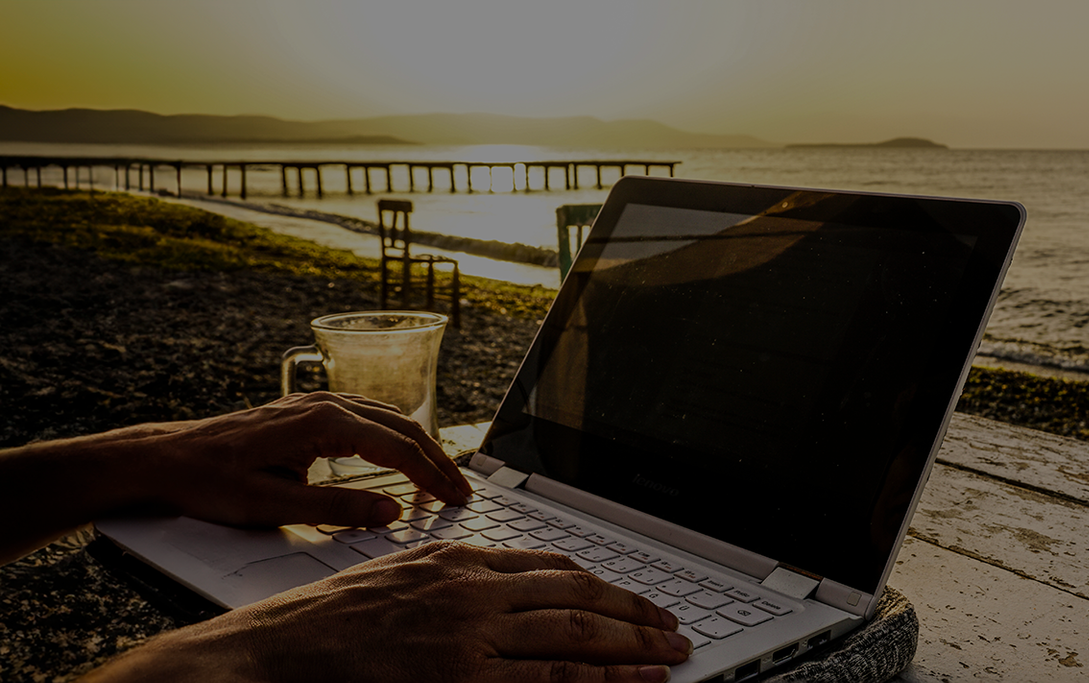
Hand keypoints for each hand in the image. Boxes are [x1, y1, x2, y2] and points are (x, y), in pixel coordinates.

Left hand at [0, 392, 473, 562]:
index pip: (397, 446)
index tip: (455, 498)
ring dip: (419, 445)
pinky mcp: (306, 410)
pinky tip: (401, 453)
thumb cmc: (209, 480)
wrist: (164, 459)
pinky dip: (395, 435)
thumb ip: (336, 508)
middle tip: (460, 492)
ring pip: (387, 417)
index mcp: (322, 422)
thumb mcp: (272, 504)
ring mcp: (315, 402)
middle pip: (401, 426)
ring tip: (440, 477)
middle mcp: (324, 403)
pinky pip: (367, 415)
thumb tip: (390, 511)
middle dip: (436, 460)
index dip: (432, 475)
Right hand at [83, 542, 691, 682]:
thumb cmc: (317, 628)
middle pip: (577, 596)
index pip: (551, 566)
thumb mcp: (393, 583)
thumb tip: (502, 594)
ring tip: (669, 655)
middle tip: (673, 628)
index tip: (632, 600)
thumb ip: (451, 584)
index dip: (602, 585)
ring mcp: (466, 639)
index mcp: (454, 562)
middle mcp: (469, 592)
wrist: (264, 657)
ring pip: (573, 637)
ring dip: (631, 647)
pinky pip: (544, 681)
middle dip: (634, 614)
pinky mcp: (458, 680)